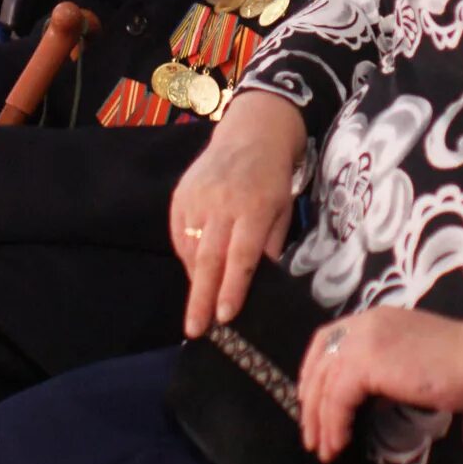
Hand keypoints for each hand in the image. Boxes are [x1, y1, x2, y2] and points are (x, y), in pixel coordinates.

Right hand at [170, 91, 308, 335]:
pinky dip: (187, 257)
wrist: (250, 133)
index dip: (233, 288)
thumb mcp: (282, 210)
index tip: (225, 317)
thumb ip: (269, 246)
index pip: (242, 256)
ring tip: (201, 304)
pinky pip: (180, 235)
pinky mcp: (181, 195)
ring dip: (196, 280)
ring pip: (191, 249)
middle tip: (196, 329)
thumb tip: (257, 284)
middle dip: (201, 298)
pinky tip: (195, 271)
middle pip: (209, 259)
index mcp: (254, 209)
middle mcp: (223, 204)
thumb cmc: (273, 177)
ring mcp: (198, 198)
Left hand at [295, 307, 462, 460]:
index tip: (311, 400)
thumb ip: (385, 368)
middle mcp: (363, 324)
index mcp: (373, 319)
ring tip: (323, 448)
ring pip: (324, 384)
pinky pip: (337, 399)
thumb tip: (370, 395)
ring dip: (320, 420)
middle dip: (311, 402)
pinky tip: (340, 442)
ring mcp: (362, 341)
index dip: (313, 371)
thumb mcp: (410, 359)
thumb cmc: (459, 364)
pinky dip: (335, 423)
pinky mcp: (365, 364)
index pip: (327, 339)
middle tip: (312, 434)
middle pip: (319, 363)